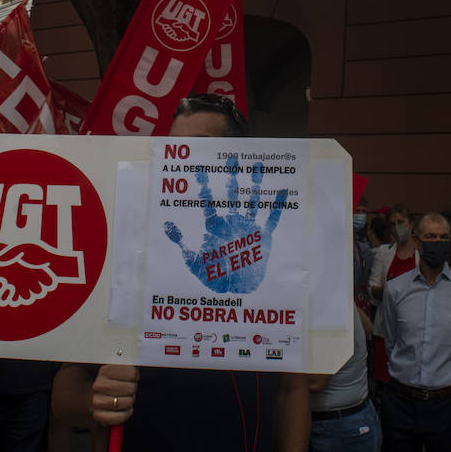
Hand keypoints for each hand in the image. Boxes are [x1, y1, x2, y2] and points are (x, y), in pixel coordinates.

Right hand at [90, 364, 137, 426]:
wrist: (93, 396)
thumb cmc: (112, 383)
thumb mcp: (118, 371)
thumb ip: (129, 368)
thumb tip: (139, 365)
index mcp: (105, 371)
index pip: (133, 374)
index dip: (135, 377)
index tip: (131, 378)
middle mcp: (98, 385)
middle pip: (131, 389)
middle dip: (133, 391)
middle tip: (128, 391)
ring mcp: (96, 401)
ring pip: (127, 403)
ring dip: (130, 402)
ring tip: (125, 399)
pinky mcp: (97, 415)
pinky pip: (120, 417)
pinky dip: (126, 414)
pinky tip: (125, 410)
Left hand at [162, 157, 288, 293]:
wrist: (234, 291)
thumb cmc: (213, 277)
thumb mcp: (193, 260)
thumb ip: (181, 242)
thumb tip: (167, 225)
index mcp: (215, 227)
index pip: (208, 202)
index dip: (204, 186)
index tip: (200, 170)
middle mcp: (232, 224)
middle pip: (231, 196)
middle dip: (231, 178)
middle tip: (231, 159)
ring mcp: (248, 229)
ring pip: (252, 202)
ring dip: (255, 185)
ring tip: (257, 166)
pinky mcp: (262, 238)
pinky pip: (271, 220)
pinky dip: (277, 207)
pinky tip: (283, 193)